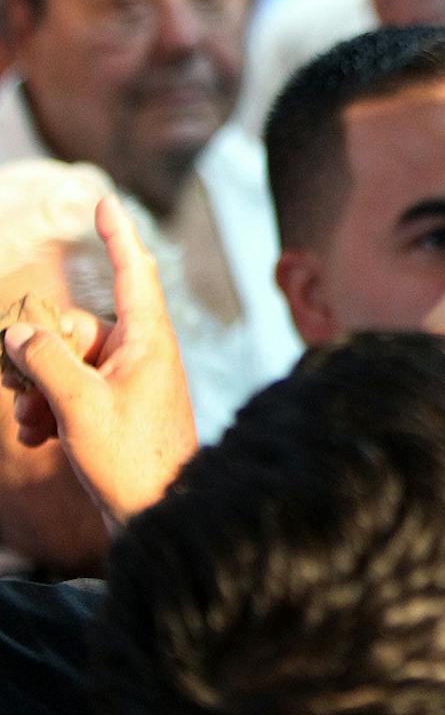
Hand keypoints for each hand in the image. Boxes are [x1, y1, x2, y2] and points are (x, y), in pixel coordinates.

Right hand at [0, 197, 198, 526]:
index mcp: (148, 339)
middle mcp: (140, 351)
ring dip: (36, 390)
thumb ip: (46, 362)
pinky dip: (45, 408)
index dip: (116, 235)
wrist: (157, 514)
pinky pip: (65, 388)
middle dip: (37, 356)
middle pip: (72, 326)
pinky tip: (39, 437)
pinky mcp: (112, 404)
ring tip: (35, 426)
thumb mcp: (80, 407)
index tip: (106, 200)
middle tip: (21, 396)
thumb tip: (18, 331)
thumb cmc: (133, 460)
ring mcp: (126, 378)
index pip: (132, 272)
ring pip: (60, 361)